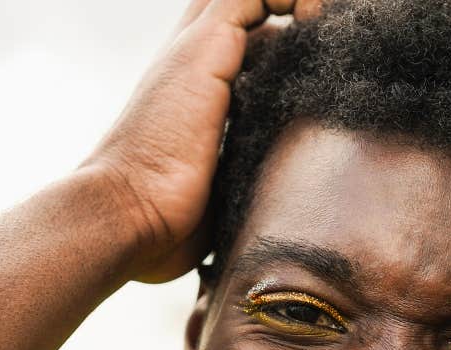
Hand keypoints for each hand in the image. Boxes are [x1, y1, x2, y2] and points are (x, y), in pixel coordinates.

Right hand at [81, 0, 319, 283]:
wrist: (125, 214)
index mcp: (186, 94)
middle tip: (322, 36)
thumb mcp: (212, 200)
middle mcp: (187, 63)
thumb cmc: (160, 226)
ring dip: (286, 5)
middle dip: (278, 16)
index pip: (232, 42)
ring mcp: (192, 50)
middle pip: (236, 8)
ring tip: (325, 24)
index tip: (313, 64)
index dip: (271, 42)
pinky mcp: (206, 47)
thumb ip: (238, 188)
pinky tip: (315, 18)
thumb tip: (272, 213)